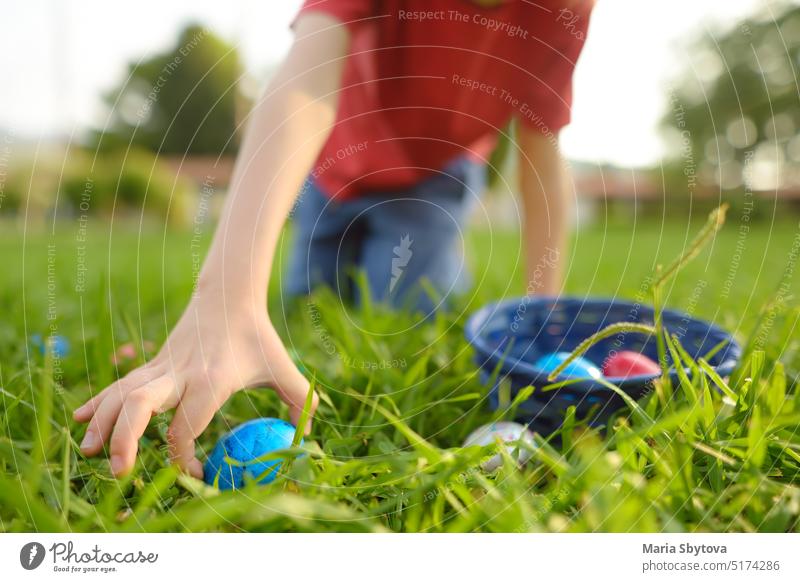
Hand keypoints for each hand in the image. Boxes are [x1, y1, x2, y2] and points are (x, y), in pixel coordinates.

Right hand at [73, 295, 317, 477]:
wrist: (228, 295)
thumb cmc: (258, 337)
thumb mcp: (283, 366)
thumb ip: (301, 400)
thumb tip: (306, 439)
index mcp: (211, 380)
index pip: (186, 426)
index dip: (184, 456)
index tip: (196, 472)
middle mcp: (179, 374)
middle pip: (141, 406)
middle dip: (125, 439)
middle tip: (120, 471)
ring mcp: (161, 367)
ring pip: (122, 394)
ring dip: (102, 423)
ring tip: (89, 453)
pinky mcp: (152, 364)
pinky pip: (120, 385)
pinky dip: (98, 402)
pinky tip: (79, 420)